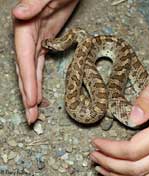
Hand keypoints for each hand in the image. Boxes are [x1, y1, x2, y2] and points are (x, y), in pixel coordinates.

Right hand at [13, 0, 78, 123]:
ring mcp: (37, 41)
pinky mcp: (47, 43)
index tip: (32, 101)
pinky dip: (39, 81)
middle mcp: (29, 37)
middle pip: (26, 70)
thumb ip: (35, 4)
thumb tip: (18, 14)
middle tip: (31, 117)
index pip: (25, 59)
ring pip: (32, 71)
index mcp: (27, 27)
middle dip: (28, 94)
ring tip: (34, 111)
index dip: (28, 81)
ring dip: (32, 92)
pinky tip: (39, 93)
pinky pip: (40, 66)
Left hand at [91, 58, 148, 175]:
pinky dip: (141, 175)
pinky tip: (128, 170)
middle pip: (139, 168)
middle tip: (95, 157)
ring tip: (105, 168)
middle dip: (112, 165)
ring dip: (124, 175)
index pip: (134, 149)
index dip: (112, 150)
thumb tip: (133, 117)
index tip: (97, 143)